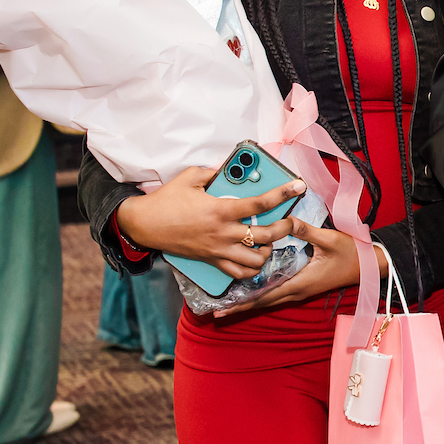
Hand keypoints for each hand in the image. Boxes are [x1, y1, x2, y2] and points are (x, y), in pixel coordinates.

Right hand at [113, 164, 302, 279]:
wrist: (144, 224)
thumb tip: (229, 170)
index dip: (283, 194)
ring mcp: (219, 250)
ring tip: (269, 241)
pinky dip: (251, 268)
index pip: (260, 203)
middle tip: (288, 220)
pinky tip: (254, 257)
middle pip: (267, 236)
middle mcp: (224, 233)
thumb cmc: (166, 200)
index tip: (298, 187)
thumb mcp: (190, 177)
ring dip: (269, 251)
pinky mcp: (212, 262)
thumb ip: (214, 172)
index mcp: (221, 210)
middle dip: (285, 228)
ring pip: (257, 260)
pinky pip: (239, 273)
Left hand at [213, 220, 364, 320]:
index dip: (242, 303)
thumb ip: (305, 230)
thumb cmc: (353, 254)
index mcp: (300, 282)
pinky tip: (253, 289)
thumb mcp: (328, 239)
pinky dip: (263, 294)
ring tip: (229, 304)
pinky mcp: (304, 286)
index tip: (223, 309)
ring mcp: (301, 290)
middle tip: (218, 312)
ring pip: (270, 299)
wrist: (371, 265)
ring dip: (250, 301)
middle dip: (240, 307)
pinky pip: (278, 293)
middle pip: (263, 302)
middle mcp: (297, 290)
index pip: (265, 296)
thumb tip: (285, 220)